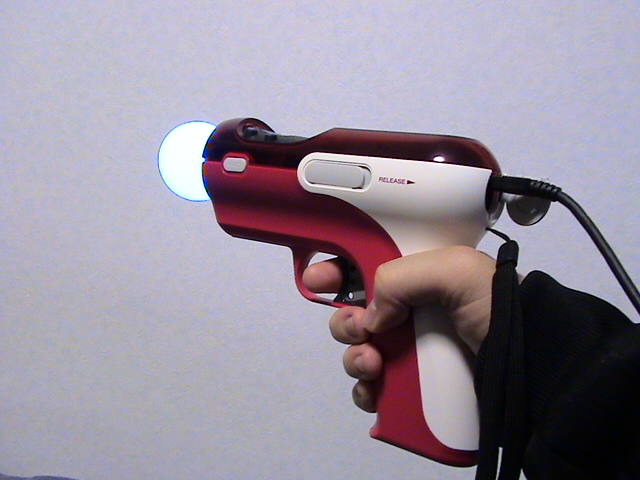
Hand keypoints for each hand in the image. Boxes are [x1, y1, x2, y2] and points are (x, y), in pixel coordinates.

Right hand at [302, 246, 495, 412]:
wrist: (533, 362)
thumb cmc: (497, 307)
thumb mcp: (454, 270)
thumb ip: (401, 277)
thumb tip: (372, 315)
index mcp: (415, 276)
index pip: (364, 267)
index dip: (336, 271)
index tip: (316, 281)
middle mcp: (408, 312)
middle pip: (353, 314)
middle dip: (344, 323)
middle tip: (360, 331)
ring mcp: (408, 351)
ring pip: (358, 353)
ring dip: (353, 358)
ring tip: (373, 365)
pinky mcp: (412, 386)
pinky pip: (373, 390)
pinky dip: (365, 392)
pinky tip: (375, 392)